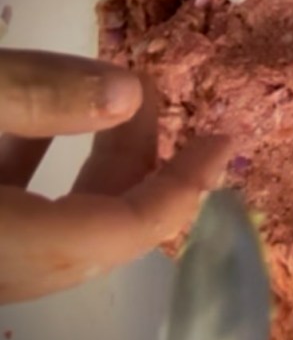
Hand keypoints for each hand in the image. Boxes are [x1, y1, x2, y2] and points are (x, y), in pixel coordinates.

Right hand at [0, 49, 229, 303]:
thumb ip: (36, 93)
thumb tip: (128, 96)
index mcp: (6, 246)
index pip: (121, 232)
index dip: (182, 186)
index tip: (223, 141)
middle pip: (91, 234)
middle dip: (137, 164)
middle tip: (158, 99)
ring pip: (49, 225)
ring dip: (86, 163)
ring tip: (108, 95)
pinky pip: (10, 216)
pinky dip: (31, 167)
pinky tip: (33, 114)